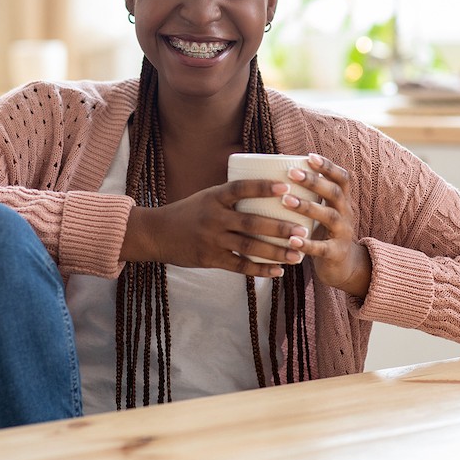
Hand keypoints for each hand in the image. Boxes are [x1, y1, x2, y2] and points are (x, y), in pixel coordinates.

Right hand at [121, 180, 310, 277]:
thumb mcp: (207, 197)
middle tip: (302, 231)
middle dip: (279, 228)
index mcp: (214, 197)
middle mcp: (214, 217)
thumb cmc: (188, 213)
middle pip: (251, 222)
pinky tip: (278, 272)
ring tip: (297, 255)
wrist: (157, 234)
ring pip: (249, 247)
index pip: (240, 188)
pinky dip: (260, 270)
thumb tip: (268, 189)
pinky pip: (239, 266)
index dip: (262, 187)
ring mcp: (212, 240)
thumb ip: (232, 196)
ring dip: (275, 252)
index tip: (285, 188)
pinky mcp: (210, 259)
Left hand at [279, 153, 371, 297]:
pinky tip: (291, 240)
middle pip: (335, 193)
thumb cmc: (323, 232)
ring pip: (329, 217)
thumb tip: (277, 162)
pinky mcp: (336, 254)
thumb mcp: (320, 211)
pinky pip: (322, 248)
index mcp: (341, 201)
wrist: (343, 267)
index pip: (342, 178)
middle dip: (314, 182)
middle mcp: (346, 214)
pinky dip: (307, 244)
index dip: (328, 167)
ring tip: (286, 201)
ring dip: (307, 207)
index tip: (310, 156)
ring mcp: (343, 234)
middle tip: (291, 173)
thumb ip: (307, 193)